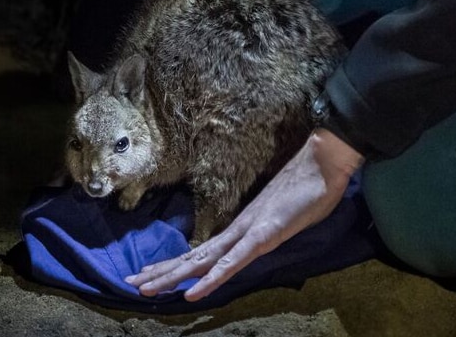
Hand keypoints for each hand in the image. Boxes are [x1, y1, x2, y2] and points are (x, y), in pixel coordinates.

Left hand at [124, 128, 364, 300]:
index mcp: (244, 226)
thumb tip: (268, 233)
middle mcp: (238, 229)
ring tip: (145, 288)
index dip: (179, 262)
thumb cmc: (311, 186)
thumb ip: (274, 227)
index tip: (154, 271)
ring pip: (204, 261)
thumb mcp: (289, 215)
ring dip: (174, 276)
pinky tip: (193, 294)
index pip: (204, 249)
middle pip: (195, 255)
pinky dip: (211, 280)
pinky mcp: (263, 236)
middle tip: (132, 281)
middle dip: (163, 271)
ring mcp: (248, 232)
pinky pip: (233, 263)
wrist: (323, 161)